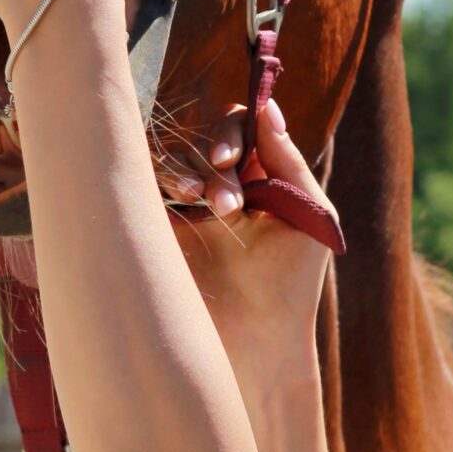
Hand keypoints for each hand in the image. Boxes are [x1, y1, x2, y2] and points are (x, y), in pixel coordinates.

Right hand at [180, 100, 337, 382]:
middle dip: (215, 161)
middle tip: (229, 204)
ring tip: (211, 208)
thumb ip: (288, 159)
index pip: (237, 127)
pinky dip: (157, 182)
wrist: (257, 346)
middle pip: (202, 138)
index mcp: (258, 178)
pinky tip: (180, 201)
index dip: (231, 132)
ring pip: (173, 159)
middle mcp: (219, 187)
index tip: (232, 160)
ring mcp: (186, 210)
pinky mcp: (158, 233)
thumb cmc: (293, 283)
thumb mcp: (308, 214)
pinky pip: (144, 189)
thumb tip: (266, 106)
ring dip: (189, 172)